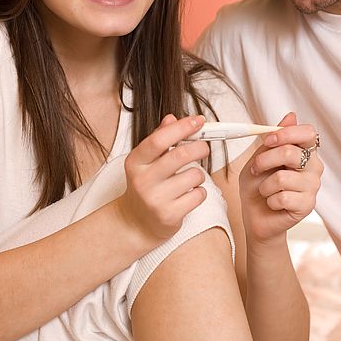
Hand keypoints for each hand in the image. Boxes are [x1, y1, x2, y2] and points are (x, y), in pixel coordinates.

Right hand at [116, 114, 210, 244]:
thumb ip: (159, 139)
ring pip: (195, 176)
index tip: (199, 121)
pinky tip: (188, 195)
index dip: (182, 128)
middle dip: (200, 147)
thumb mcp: (146, 161)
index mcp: (135, 162)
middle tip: (204, 147)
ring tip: (189, 179)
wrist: (135, 222)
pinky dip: (199, 192)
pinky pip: (199, 195)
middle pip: (181, 155)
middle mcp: (143, 180)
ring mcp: (155, 199)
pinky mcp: (169, 215)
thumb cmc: (145, 186)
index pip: (159, 140)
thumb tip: (172, 118)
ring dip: (199, 174)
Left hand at [239, 112, 322, 243]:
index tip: (267, 141)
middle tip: (255, 169)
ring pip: (282, 178)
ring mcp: (313, 186)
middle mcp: (313, 167)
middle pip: (292, 153)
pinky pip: (282, 197)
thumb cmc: (257, 185)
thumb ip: (273, 139)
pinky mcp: (307, 205)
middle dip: (265, 161)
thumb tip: (291, 115)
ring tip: (266, 190)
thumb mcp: (258, 158)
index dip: (286, 133)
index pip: (307, 133)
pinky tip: (273, 203)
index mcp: (303, 151)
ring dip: (264, 185)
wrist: (255, 216)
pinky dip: (269, 200)